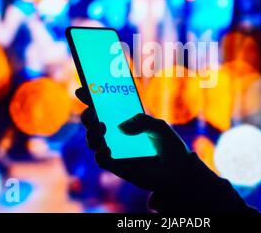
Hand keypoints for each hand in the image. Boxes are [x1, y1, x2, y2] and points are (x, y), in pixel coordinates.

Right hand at [75, 88, 190, 190]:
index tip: (82, 89)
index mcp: (125, 119)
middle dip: (88, 116)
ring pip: (93, 140)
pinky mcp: (117, 167)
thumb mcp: (160, 127)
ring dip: (91, 133)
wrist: (179, 171)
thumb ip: (143, 122)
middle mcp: (116, 134)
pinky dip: (100, 154)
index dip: (91, 97)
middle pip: (93, 122)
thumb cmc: (169, 146)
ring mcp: (115, 150)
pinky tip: (106, 149)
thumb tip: (120, 127)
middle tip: (92, 112)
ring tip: (101, 128)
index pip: (104, 106)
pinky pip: (102, 160)